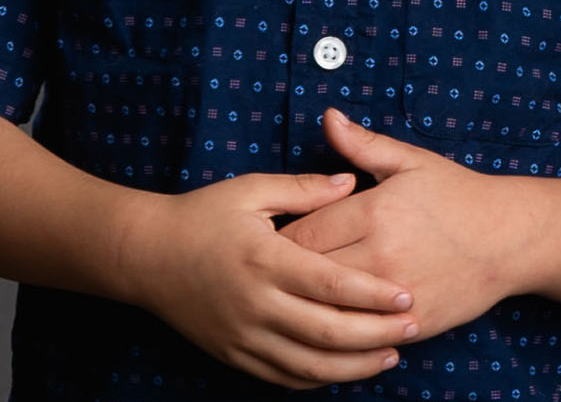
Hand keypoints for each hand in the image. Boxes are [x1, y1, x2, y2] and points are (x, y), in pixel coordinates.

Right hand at [123, 169, 417, 388]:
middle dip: (377, 335)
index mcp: (265, 260)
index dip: (373, 295)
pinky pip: (284, 378)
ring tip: (391, 355)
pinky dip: (320, 378)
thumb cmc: (202, 215)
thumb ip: (303, 189)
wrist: (146, 256)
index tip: (406, 294)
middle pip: (329, 332)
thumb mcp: (251, 190)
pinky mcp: (234, 355)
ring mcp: (244, 336)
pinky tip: (346, 369)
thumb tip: (349, 182)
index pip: (331, 286)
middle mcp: (257, 305)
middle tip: (414, 327)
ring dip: (355, 365)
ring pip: (310, 365)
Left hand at [281, 110, 535, 339]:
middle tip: (269, 272)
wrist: (507, 238)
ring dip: (308, 305)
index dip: (280, 239)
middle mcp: (381, 255)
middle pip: (310, 274)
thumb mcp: (409, 161)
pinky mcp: (411, 324)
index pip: (303, 233)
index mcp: (374, 211)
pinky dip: (340, 330)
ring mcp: (396, 294)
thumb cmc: (455, 194)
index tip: (267, 240)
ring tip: (292, 298)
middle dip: (286, 274)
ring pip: (331, 310)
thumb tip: (328, 116)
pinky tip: (328, 321)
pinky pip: (362, 335)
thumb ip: (361, 143)